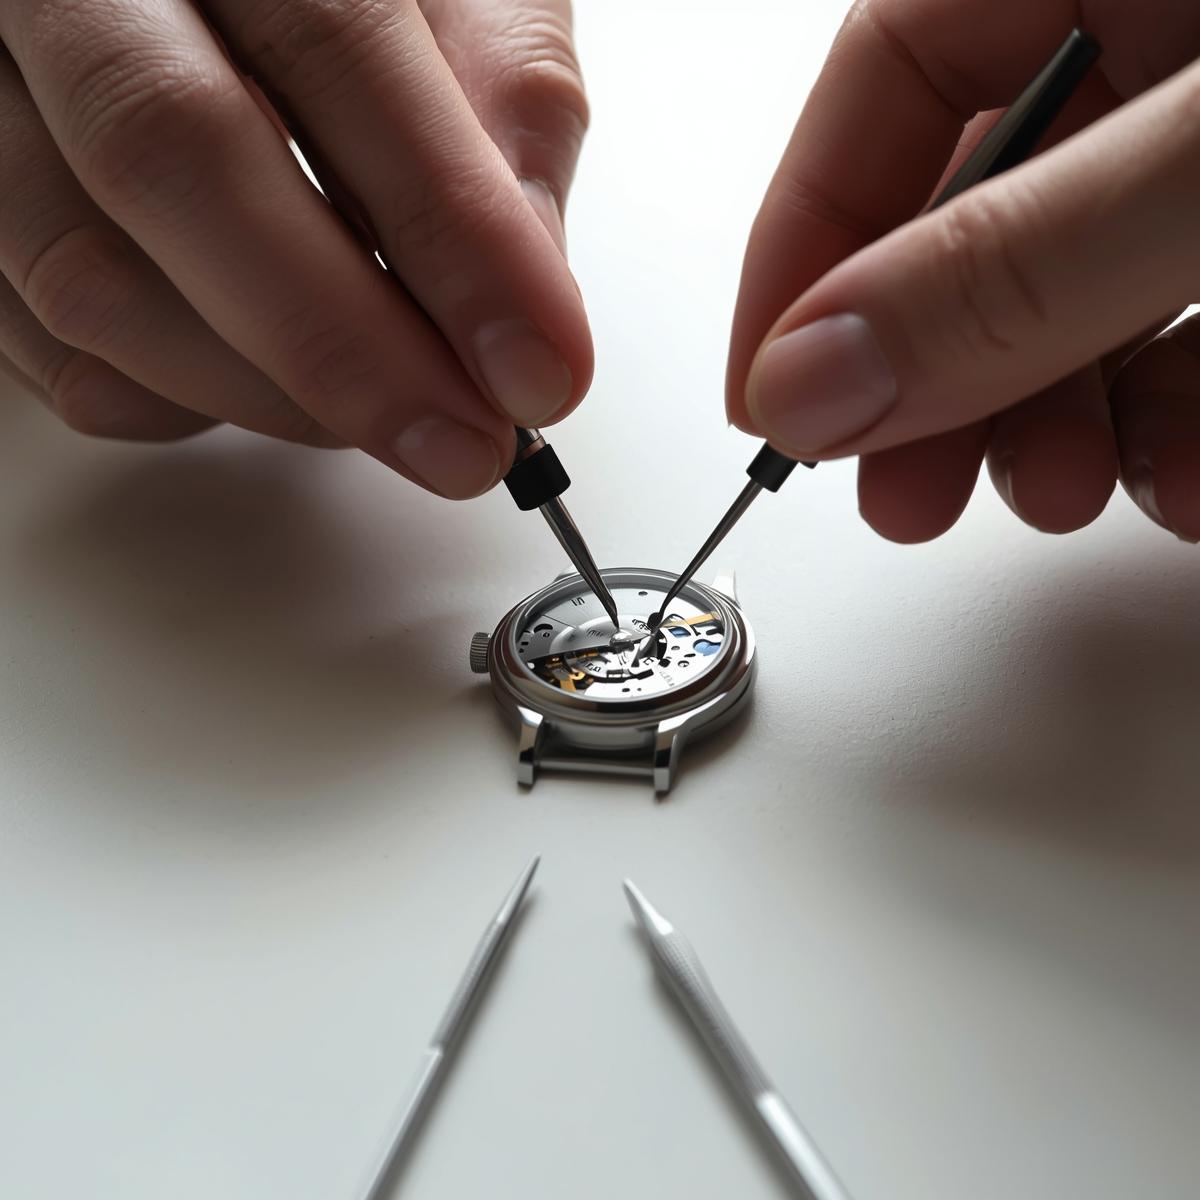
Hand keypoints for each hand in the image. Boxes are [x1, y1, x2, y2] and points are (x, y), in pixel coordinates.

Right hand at [0, 0, 591, 498]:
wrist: (212, 1)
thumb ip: (505, 108)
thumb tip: (528, 294)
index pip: (334, 51)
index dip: (448, 230)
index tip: (537, 369)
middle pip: (172, 156)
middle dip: (343, 346)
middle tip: (464, 446)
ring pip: (90, 277)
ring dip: (267, 392)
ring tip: (387, 412)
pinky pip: (53, 350)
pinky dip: (183, 399)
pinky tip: (263, 377)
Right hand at [727, 1, 1199, 540]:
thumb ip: (1011, 266)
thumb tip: (811, 380)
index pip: (885, 82)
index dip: (804, 251)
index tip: (772, 400)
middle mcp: (1158, 28)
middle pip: (970, 217)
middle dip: (936, 378)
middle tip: (905, 490)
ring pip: (1074, 292)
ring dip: (1050, 423)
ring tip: (1062, 493)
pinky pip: (1184, 328)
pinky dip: (1169, 421)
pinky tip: (1180, 475)